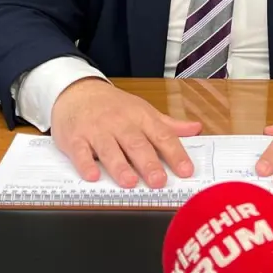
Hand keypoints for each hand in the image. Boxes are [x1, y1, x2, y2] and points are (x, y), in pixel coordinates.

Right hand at [50, 78, 202, 188]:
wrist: (79, 91)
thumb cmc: (115, 106)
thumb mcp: (143, 111)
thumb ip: (169, 125)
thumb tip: (196, 129)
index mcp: (141, 118)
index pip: (162, 136)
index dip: (175, 153)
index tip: (186, 170)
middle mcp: (121, 124)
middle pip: (137, 144)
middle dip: (149, 163)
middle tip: (159, 181)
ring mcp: (97, 131)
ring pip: (110, 149)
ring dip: (119, 166)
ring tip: (130, 182)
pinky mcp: (76, 138)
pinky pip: (81, 151)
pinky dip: (86, 163)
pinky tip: (93, 176)